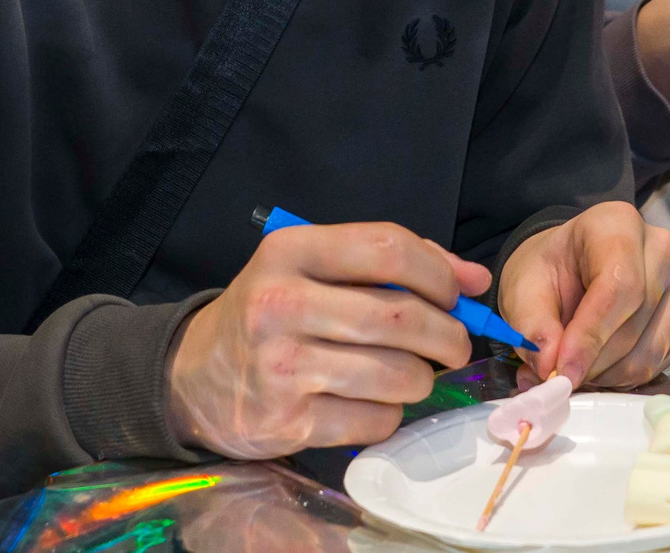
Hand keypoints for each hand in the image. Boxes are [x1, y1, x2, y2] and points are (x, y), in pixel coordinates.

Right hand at [165, 222, 483, 457]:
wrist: (194, 377)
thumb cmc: (273, 313)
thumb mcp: (314, 268)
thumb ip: (393, 265)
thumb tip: (475, 280)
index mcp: (289, 251)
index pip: (388, 249)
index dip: (438, 272)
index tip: (455, 293)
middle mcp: (280, 303)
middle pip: (400, 317)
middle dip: (448, 334)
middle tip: (454, 343)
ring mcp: (280, 366)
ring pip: (397, 374)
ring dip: (422, 378)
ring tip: (412, 374)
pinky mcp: (286, 421)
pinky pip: (375, 420)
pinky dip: (389, 414)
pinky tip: (371, 402)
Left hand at [499, 202, 669, 388]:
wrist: (570, 268)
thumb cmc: (549, 271)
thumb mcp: (523, 288)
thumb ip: (531, 324)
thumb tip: (549, 365)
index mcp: (617, 224)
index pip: (618, 284)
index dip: (591, 334)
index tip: (562, 371)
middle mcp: (660, 249)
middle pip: (636, 319)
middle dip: (594, 359)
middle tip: (559, 377)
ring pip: (650, 348)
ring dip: (607, 373)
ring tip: (576, 368)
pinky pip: (659, 362)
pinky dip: (624, 376)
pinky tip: (599, 365)